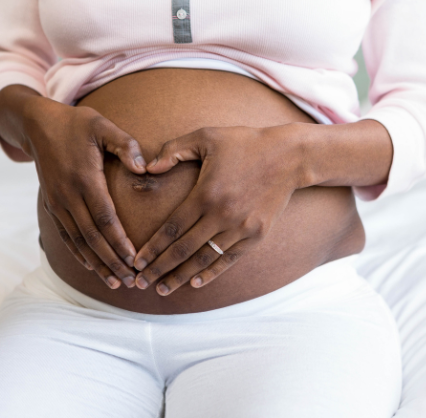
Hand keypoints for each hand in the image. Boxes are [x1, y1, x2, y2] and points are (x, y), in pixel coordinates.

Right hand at [22, 97, 146, 288]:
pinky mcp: (53, 204)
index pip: (105, 218)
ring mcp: (58, 202)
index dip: (120, 242)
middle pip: (92, 237)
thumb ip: (125, 144)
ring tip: (115, 282)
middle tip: (131, 281)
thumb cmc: (76, 124)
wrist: (39, 125)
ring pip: (79, 241)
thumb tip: (144, 167)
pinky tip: (91, 267)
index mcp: (85, 178)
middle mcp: (69, 195)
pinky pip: (66, 235)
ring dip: (97, 264)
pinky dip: (79, 254)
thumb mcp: (102, 125)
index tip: (135, 260)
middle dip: (112, 261)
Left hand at [133, 124, 307, 294]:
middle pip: (183, 250)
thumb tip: (148, 167)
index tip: (137, 262)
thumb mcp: (207, 136)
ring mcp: (241, 227)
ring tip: (163, 289)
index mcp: (205, 193)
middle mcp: (221, 215)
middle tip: (140, 283)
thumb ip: (174, 150)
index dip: (152, 248)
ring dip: (182, 276)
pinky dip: (212, 273)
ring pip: (205, 259)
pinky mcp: (257, 234)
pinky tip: (196, 283)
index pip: (172, 228)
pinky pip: (229, 259)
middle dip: (159, 268)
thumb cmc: (244, 142)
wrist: (288, 156)